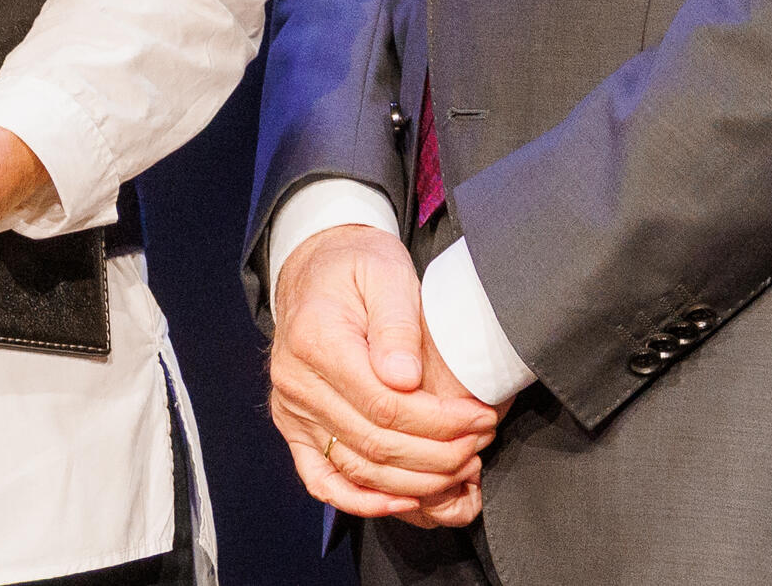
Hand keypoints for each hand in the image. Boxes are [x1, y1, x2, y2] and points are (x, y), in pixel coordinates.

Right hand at [266, 223, 498, 524]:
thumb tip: (404, 379)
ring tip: (461, 467)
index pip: (385, 406)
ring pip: (356, 468)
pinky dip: (361, 501)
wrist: (316, 268)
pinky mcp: (293, 426)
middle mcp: (295, 382)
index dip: (440, 422)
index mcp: (316, 341)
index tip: (481, 417)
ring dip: (415, 481)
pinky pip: (320, 479)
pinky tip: (403, 503)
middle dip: (439, 454)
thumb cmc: (357, 268)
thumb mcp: (385, 273)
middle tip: (481, 443)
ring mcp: (290, 409)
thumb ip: (396, 325)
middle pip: (375, 443)